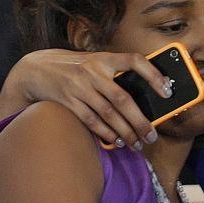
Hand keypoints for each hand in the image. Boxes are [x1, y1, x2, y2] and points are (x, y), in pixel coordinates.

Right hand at [6, 49, 171, 147]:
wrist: (36, 68)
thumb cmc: (75, 67)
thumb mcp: (95, 62)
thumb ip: (116, 73)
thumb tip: (144, 95)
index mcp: (104, 58)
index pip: (135, 61)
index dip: (153, 74)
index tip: (167, 91)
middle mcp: (93, 71)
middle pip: (123, 99)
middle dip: (140, 121)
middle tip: (152, 136)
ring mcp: (79, 87)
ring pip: (108, 114)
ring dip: (125, 132)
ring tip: (137, 144)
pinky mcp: (68, 101)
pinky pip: (91, 121)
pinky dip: (106, 133)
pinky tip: (116, 141)